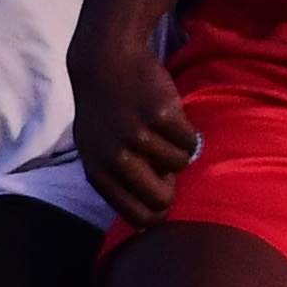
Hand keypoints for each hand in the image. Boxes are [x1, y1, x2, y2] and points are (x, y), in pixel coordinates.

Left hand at [70, 28, 198, 224]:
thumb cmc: (103, 111)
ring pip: (180, 164)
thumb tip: (145, 223)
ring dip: (179, 151)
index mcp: (99, 173)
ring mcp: (139, 135)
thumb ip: (115, 183)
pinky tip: (171, 120)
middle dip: (172, 186)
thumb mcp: (96, 151)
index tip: (165, 196)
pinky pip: (190, 139)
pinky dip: (187, 132)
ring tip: (164, 134)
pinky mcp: (162, 114)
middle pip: (162, 198)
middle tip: (167, 165)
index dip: (159, 211)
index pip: (139, 215)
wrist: (105, 63)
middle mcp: (116, 158)